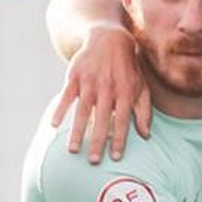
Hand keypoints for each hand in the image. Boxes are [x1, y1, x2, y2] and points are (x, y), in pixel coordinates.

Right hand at [50, 25, 150, 161]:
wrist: (109, 39)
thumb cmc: (128, 69)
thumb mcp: (141, 87)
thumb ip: (144, 111)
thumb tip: (146, 135)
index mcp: (125, 93)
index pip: (123, 121)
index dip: (120, 140)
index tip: (115, 157)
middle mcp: (108, 89)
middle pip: (102, 120)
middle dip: (98, 142)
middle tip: (93, 162)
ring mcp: (90, 82)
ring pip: (83, 111)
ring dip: (77, 131)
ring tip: (73, 150)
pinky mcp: (75, 76)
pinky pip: (66, 96)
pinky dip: (60, 110)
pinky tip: (54, 125)